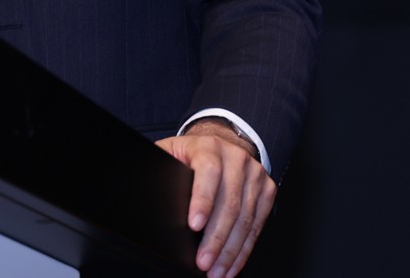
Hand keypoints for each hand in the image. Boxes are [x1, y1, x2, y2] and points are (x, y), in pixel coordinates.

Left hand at [156, 121, 276, 277]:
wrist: (221, 145)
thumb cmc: (190, 156)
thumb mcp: (171, 154)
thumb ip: (161, 171)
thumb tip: (142, 196)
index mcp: (209, 147)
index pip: (209, 171)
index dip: (202, 200)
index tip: (193, 225)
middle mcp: (236, 158)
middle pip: (229, 202)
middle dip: (215, 238)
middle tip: (203, 262)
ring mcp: (254, 174)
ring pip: (245, 218)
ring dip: (230, 251)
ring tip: (216, 271)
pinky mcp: (267, 190)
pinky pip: (257, 225)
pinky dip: (244, 250)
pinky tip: (232, 265)